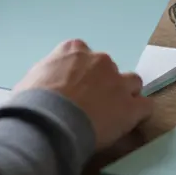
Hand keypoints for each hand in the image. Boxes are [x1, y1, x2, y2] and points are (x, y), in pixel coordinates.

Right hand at [14, 39, 153, 150]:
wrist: (49, 122)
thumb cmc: (32, 102)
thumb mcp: (29, 81)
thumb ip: (44, 78)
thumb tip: (43, 88)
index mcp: (73, 50)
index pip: (83, 54)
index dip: (80, 73)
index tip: (74, 88)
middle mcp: (99, 60)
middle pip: (108, 68)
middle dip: (103, 83)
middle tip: (90, 104)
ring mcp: (118, 82)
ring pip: (132, 83)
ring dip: (125, 95)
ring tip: (113, 114)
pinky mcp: (131, 107)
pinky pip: (145, 106)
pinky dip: (139, 114)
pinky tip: (129, 125)